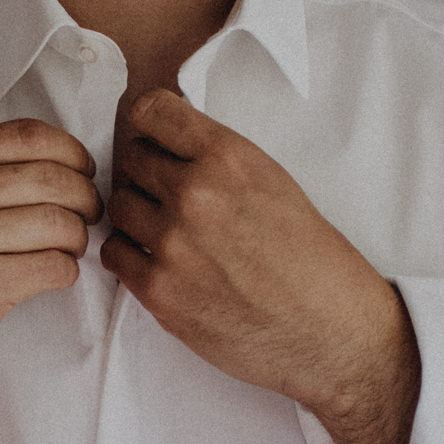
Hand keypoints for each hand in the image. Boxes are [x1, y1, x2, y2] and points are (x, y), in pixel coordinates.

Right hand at [0, 121, 101, 443]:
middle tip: (85, 216)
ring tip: (65, 249)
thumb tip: (60, 162)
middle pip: (55, 178)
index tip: (81, 172)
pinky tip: (48, 275)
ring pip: (62, 224)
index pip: (29, 134)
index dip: (71, 153)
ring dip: (77, 239)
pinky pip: (54, 268)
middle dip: (85, 198)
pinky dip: (64, 272)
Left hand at [104, 90, 419, 443]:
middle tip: (174, 197)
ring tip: (173, 234)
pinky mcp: (158, 290)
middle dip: (150, 174)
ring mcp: (172, 243)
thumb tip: (171, 142)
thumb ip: (219, 159)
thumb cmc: (312, 259)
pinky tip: (161, 262)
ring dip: (139, 216)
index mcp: (228, 158)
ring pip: (120, 206)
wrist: (329, 332)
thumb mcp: (274, 182)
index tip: (159, 140)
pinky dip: (132, 255)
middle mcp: (195, 194)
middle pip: (132, 159)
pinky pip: (114, 253)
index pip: (152, 111)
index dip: (153, 125)